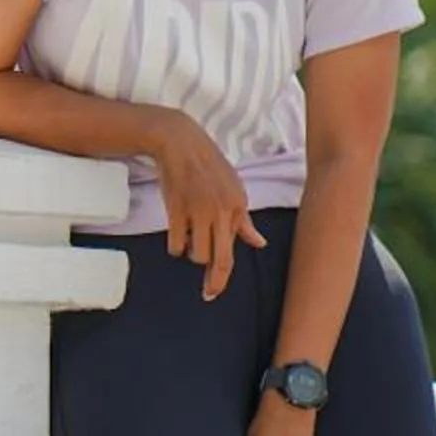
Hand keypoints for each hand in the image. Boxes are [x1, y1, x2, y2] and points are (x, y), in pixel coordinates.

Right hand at [146, 110, 266, 298]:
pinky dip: (175, 245)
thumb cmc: (210, 166)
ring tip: (190, 239)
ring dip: (191, 253)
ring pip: (196, 254)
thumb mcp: (235, 190)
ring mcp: (199, 212)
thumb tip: (259, 243)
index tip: (213, 291)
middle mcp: (221, 212)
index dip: (222, 277)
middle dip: (213, 281)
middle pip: (218, 259)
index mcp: (238, 208)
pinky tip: (177, 234)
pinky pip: (176, 244)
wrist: (181, 143)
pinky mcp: (177, 209)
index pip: (232, 252)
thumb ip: (244, 221)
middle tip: (207, 292)